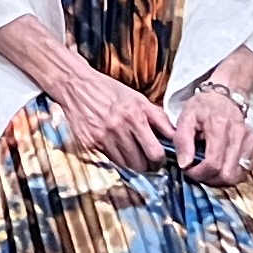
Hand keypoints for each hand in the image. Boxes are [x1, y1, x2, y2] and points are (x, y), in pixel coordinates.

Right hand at [48, 60, 180, 171]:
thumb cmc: (110, 91)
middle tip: (149, 164)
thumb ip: (158, 117)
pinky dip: (117, 160)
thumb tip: (175, 135)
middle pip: (140, 163)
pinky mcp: (90, 143)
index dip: (160, 160)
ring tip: (135, 159)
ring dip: (133, 166)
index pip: (154, 152)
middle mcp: (119, 128)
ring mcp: (103, 137)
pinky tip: (119, 153)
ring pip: (125, 165)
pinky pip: (110, 161)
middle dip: (147, 166)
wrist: (77, 85)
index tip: (160, 160)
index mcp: (135, 115)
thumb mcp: (138, 99)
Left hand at [171, 82, 252, 187]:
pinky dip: (232, 173)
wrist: (225, 96)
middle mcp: (239, 133)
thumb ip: (182, 141)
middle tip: (199, 171)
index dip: (199, 173)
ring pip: (237, 176)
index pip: (213, 163)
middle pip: (227, 174)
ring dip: (221, 179)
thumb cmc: (203, 108)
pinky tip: (222, 164)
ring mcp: (251, 140)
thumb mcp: (185, 118)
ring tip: (209, 169)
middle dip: (210, 178)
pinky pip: (245, 171)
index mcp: (219, 125)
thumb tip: (185, 164)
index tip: (188, 169)